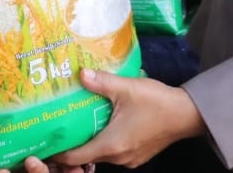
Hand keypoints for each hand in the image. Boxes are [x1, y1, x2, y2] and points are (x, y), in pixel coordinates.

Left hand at [24, 70, 203, 169]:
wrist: (187, 114)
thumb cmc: (157, 102)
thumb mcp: (126, 88)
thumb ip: (101, 82)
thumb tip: (80, 74)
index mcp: (111, 144)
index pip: (75, 157)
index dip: (58, 152)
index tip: (45, 143)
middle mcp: (118, 157)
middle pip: (87, 157)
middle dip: (73, 144)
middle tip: (59, 127)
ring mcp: (130, 159)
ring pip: (102, 154)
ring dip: (91, 142)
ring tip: (79, 123)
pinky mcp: (138, 155)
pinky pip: (115, 152)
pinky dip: (106, 142)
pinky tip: (104, 124)